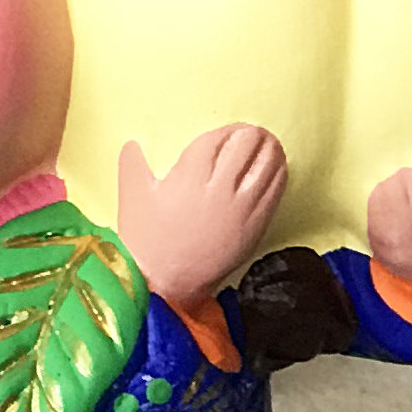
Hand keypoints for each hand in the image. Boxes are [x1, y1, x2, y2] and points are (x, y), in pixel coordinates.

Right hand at [115, 125, 288, 307]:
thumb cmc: (146, 240)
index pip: (216, 140)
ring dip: (271, 150)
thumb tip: (132, 144)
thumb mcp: (132, 198)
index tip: (230, 129)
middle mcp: (218, 188)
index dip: (226, 130)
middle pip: (244, 148)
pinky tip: (279, 169)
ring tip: (271, 143)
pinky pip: (274, 193)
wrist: (166, 282)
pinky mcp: (254, 226)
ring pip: (264, 167)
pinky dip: (279, 176)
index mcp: (188, 176)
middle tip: (253, 131)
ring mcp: (240, 208)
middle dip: (251, 134)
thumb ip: (131, 165)